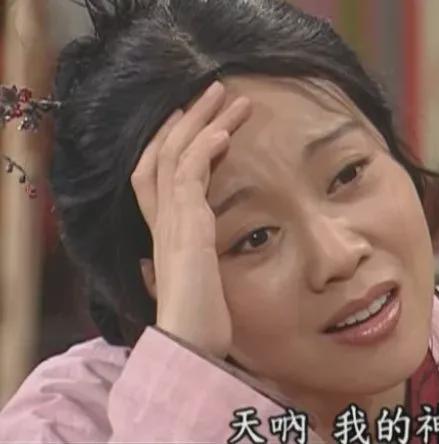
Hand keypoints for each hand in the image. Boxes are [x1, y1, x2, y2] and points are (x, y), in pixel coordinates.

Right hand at [131, 81, 250, 358]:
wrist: (191, 345)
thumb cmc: (199, 322)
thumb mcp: (197, 285)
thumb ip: (188, 266)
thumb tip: (179, 264)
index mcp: (167, 232)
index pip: (157, 175)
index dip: (168, 142)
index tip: (190, 118)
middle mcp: (163, 222)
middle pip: (163, 154)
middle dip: (187, 119)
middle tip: (212, 91)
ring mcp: (172, 223)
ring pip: (176, 156)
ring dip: (202, 121)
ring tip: (227, 95)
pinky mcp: (186, 229)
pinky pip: (188, 176)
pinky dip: (204, 149)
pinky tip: (223, 131)